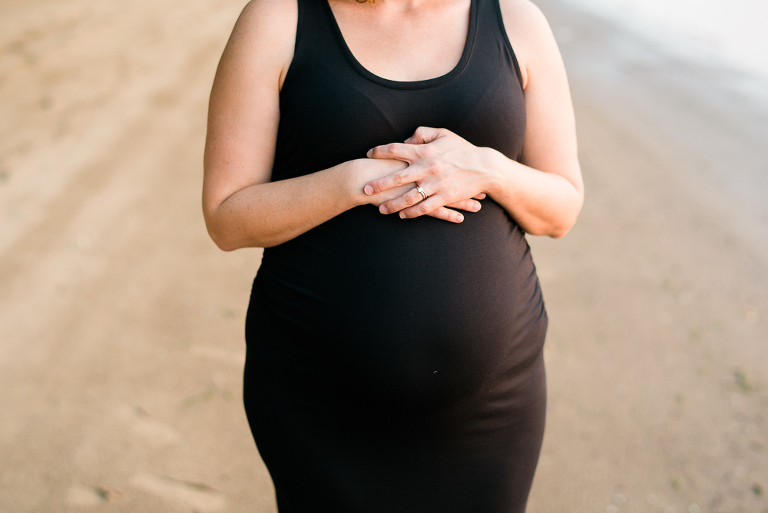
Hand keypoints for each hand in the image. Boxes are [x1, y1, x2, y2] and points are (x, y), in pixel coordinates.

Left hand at [363, 127, 489, 220]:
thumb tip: (406, 139)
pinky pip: (423, 208)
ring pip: (407, 197)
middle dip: (378, 184)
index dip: (380, 151)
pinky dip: (411, 213)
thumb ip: (423, 133)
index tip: (368, 154)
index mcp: (425, 151)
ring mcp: (435, 184)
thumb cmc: (462, 149)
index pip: (396, 149)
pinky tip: (402, 215)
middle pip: (396, 177)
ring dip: (392, 204)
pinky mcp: (444, 197)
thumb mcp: (443, 134)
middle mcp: (427, 168)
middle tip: (364, 189)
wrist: (485, 167)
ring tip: (380, 209)